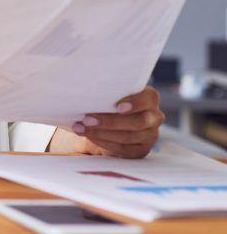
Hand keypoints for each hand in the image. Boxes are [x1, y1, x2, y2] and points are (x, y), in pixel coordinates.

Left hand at [48, 86, 164, 158]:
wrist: (104, 121)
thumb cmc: (106, 101)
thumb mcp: (107, 92)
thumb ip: (105, 89)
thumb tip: (80, 83)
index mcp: (149, 98)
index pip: (149, 98)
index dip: (135, 103)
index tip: (117, 106)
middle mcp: (154, 117)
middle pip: (138, 121)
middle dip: (111, 121)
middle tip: (87, 119)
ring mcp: (149, 135)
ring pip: (129, 137)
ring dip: (102, 133)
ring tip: (81, 128)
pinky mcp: (140, 150)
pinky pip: (124, 149)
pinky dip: (104, 142)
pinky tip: (89, 136)